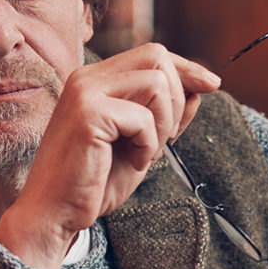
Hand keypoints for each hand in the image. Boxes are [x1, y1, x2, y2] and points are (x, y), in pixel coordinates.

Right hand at [0, 43, 220, 268]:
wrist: (56, 214)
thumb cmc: (94, 184)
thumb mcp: (142, 145)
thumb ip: (166, 116)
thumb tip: (201, 87)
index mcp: (95, 81)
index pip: (152, 54)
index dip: (186, 68)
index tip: (212, 84)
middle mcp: (87, 78)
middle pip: (157, 56)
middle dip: (178, 97)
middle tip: (167, 138)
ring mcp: (85, 92)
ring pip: (156, 82)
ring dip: (164, 124)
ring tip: (145, 153)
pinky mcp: (88, 114)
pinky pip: (144, 118)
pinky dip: (149, 145)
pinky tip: (133, 163)